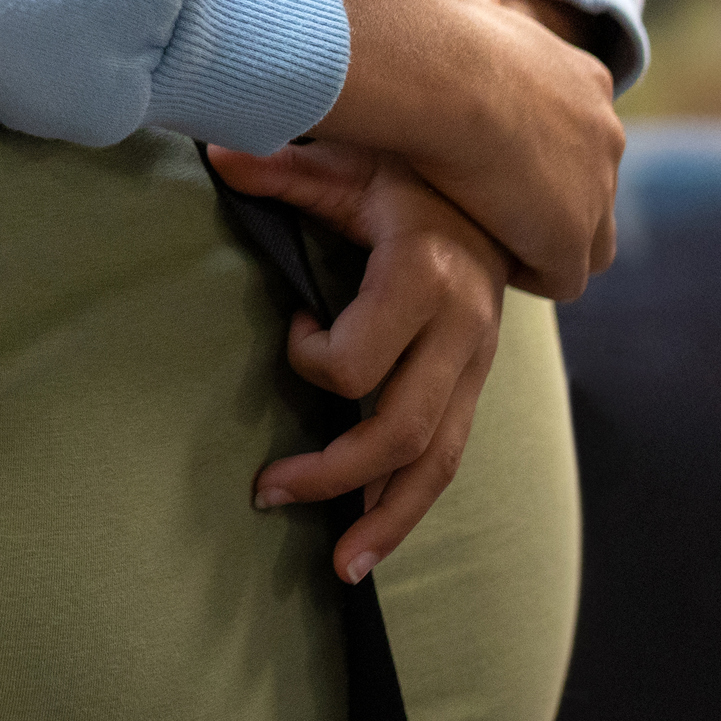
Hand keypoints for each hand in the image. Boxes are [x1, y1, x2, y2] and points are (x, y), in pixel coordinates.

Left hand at [234, 145, 506, 582]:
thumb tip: (216, 151)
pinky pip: (450, 455)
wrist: (503, 179)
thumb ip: (284, 168)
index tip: (291, 327)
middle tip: (267, 495)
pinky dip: (413, 504)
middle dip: (335, 475)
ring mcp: (477, 361)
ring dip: (389, 521)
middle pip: (403, 430)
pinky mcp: (478, 381)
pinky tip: (377, 539)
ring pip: (439, 460)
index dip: (312, 357)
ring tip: (344, 568)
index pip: (361, 358)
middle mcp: (462, 327)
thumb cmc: (410, 170)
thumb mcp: (350, 162)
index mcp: (425, 272)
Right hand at [293, 0, 620, 297]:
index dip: (535, 152)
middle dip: (546, 201)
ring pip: (587, 240)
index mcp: (586, 81)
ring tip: (484, 238)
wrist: (448, 76)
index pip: (579, 133)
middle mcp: (605, 134)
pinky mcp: (571, 240)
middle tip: (485, 203)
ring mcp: (596, 191)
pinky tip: (479, 255)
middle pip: (590, 188)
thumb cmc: (442, 39)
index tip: (486, 157)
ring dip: (541, 243)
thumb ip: (481, 10)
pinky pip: (561, 279)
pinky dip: (525, 273)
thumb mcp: (473, 8)